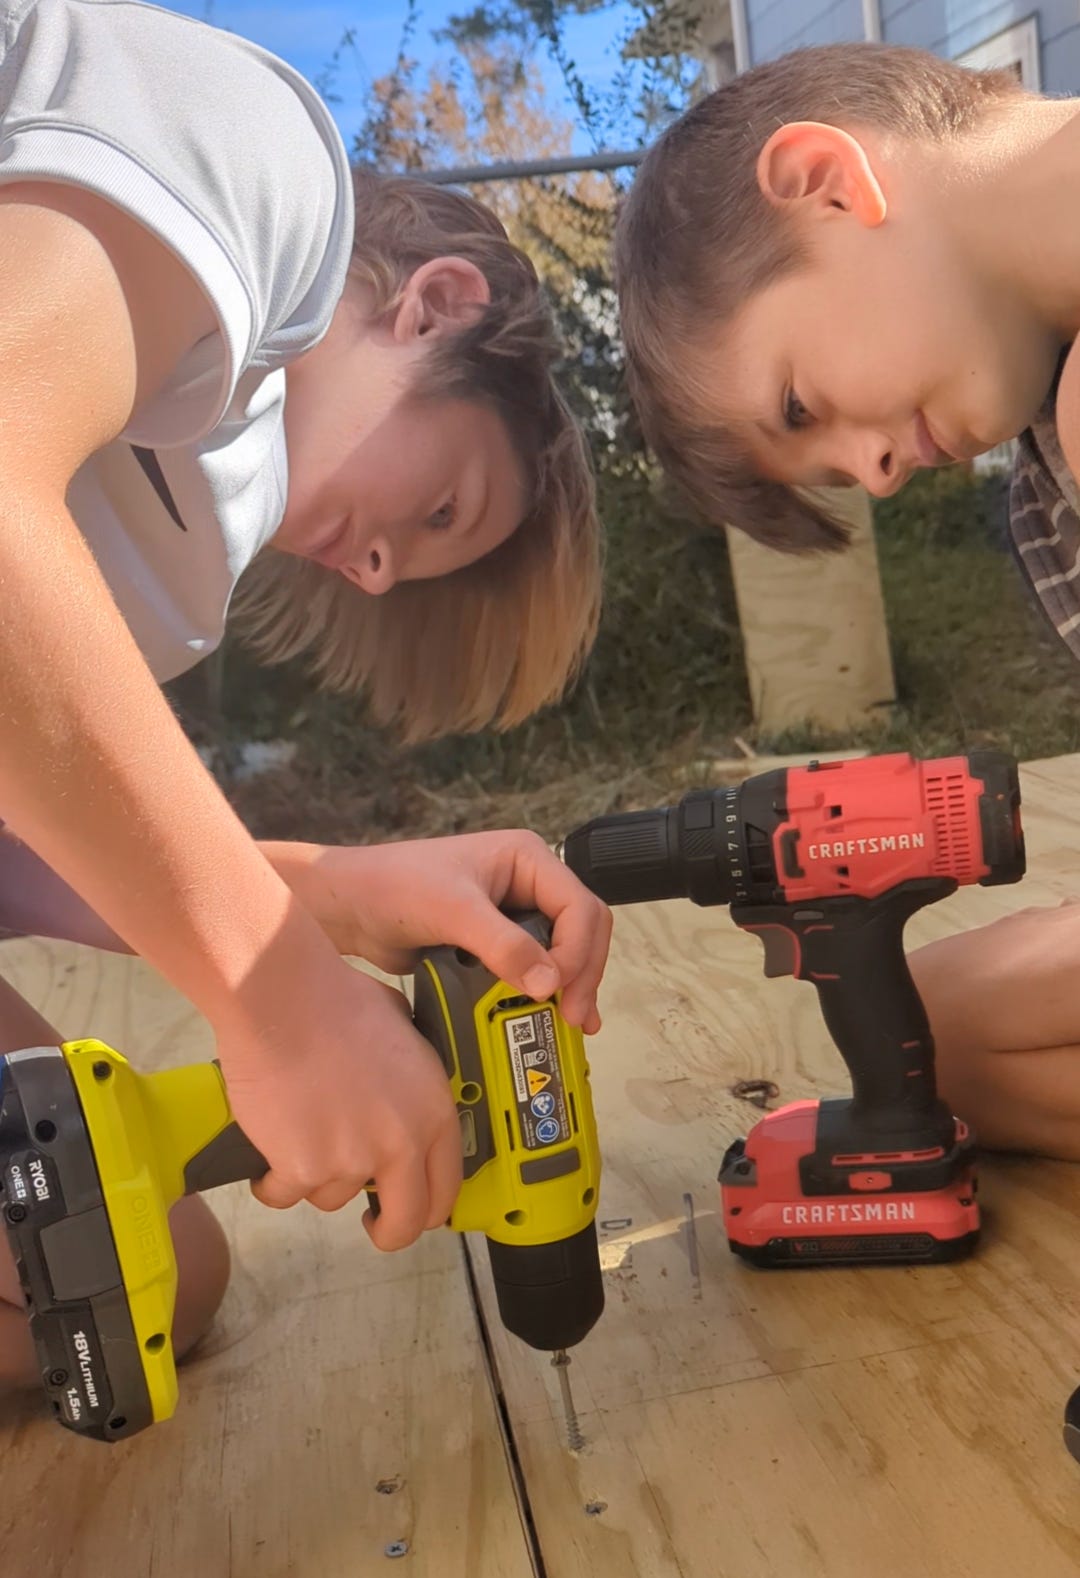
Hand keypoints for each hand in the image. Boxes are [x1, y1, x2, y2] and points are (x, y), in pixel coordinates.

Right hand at [214, 948, 461, 1249]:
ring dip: (317, 1178)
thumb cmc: (337, 1001)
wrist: (283, 1001)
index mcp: (433, 1111)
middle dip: (387, 1230)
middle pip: (405, 1223)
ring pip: (333, 1199)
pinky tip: (269, 1148)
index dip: (431, 1208)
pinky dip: (272, 1180)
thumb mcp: (403, 1032)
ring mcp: (351, 1161)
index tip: (416, 1211)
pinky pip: (284, 1194)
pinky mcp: (302, 1169)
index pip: (447, 1187)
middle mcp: (400, 1143)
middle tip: (371, 1221)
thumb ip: (410, 1074)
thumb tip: (404, 1086)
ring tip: (300, 1134)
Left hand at [262, 831, 612, 1032]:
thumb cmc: (396, 888)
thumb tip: (551, 986)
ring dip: (572, 984)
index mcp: (528, 858)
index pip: (578, 906)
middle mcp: (528, 882)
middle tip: (577, 1017)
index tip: (559, 992)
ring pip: (565, 950)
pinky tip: (552, 1016)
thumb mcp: (453, 912)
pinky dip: (548, 990)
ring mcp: (515, 913)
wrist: (348, 906)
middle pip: (583, 928)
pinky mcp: (497, 943)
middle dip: (583, 972)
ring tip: (574, 1024)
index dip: (578, 951)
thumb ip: (504, 946)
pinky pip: (537, 967)